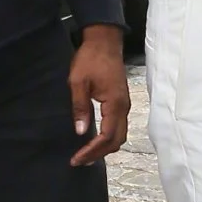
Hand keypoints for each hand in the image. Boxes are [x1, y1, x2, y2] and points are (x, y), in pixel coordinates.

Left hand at [69, 25, 129, 165]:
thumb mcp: (78, 83)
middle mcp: (124, 107)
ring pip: (120, 135)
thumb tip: (81, 132)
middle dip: (99, 153)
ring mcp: (125, 104)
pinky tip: (95, 138)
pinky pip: (118, 126)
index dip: (92, 151)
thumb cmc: (90, 59)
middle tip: (80, 160)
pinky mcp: (121, 101)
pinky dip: (108, 137)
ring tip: (87, 154)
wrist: (105, 41)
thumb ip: (80, 107)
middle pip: (117, 140)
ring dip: (105, 147)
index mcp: (115, 104)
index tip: (76, 159)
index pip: (107, 137)